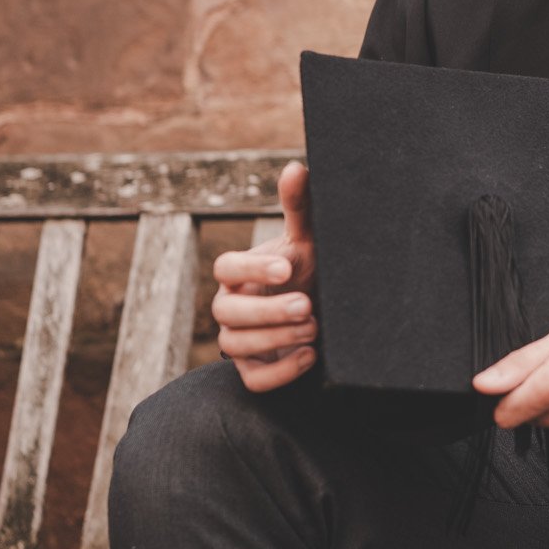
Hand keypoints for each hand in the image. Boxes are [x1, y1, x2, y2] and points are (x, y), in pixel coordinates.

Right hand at [212, 159, 317, 391]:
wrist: (323, 309)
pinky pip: (253, 380)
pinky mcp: (254, 370)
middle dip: (267, 311)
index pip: (225, 267)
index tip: (287, 268)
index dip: (251, 268)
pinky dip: (280, 372)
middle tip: (307, 306)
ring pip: (235, 346)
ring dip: (275, 339)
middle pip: (227, 312)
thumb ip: (300, 207)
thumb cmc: (307, 269)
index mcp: (238, 272)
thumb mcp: (307, 239)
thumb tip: (297, 168)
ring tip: (314, 328)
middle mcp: (230, 306)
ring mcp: (239, 340)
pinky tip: (310, 356)